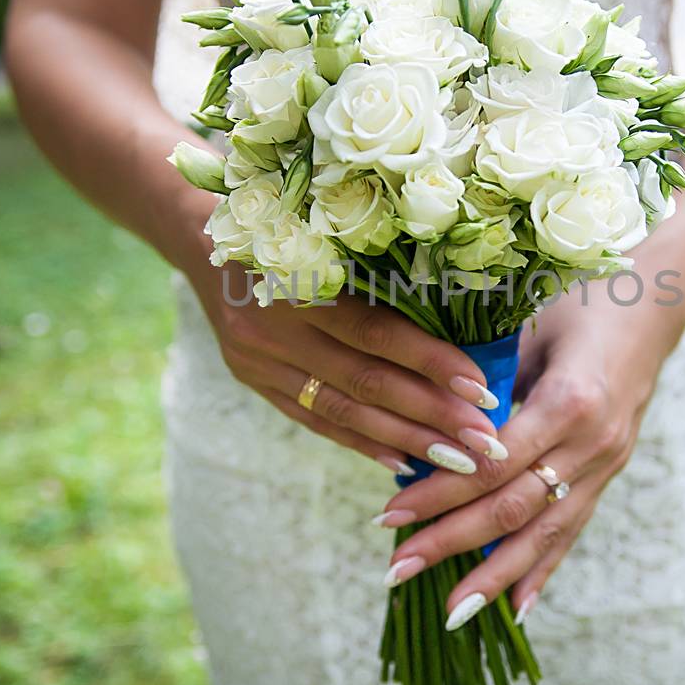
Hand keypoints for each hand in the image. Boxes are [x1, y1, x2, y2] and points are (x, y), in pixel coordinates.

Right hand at [194, 261, 506, 475]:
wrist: (201, 232)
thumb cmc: (289, 221)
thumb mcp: (328, 233)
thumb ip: (381, 274)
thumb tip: (462, 319)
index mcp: (299, 279)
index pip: (376, 332)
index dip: (431, 362)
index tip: (480, 388)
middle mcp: (275, 326)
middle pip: (365, 381)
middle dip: (431, 415)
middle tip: (483, 441)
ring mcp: (259, 359)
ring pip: (342, 409)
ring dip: (405, 439)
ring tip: (456, 461)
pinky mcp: (254, 380)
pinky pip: (314, 419)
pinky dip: (361, 441)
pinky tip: (401, 464)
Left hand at [374, 290, 682, 625]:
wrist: (650, 307)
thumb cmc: (575, 304)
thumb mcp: (526, 329)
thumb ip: (485, 382)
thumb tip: (425, 429)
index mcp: (568, 401)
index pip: (491, 466)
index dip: (439, 496)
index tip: (387, 516)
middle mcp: (592, 442)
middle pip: (512, 508)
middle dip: (451, 543)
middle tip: (396, 570)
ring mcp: (606, 463)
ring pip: (545, 533)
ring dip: (494, 576)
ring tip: (450, 612)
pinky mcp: (610, 474)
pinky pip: (573, 530)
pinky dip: (543, 571)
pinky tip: (516, 609)